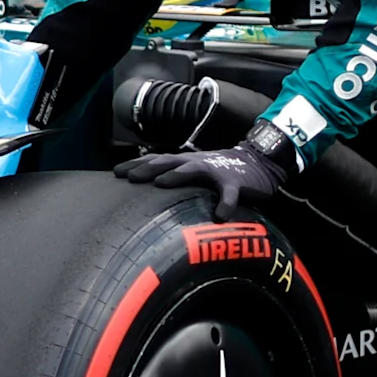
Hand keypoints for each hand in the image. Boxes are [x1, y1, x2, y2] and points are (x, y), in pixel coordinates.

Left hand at [114, 132, 305, 218]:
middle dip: (148, 167)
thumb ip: (178, 181)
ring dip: (177, 174)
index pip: (157, 160)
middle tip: (129, 177)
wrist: (261, 161)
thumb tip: (152, 194)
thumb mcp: (197, 173)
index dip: (136, 165)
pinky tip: (220, 216)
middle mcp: (198, 162)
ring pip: (194, 169)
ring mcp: (217, 170)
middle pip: (168, 161)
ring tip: (160, 182)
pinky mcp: (238, 182)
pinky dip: (226, 204)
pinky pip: (231, 194)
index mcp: (186, 162)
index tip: (115, 173)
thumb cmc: (223, 172)